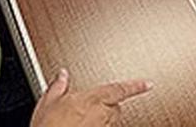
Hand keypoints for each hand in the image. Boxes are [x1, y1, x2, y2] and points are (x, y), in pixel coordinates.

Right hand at [31, 69, 151, 126]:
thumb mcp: (48, 103)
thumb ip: (58, 86)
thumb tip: (61, 75)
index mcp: (91, 99)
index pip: (119, 89)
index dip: (135, 86)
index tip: (148, 84)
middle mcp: (100, 115)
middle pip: (116, 107)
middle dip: (109, 104)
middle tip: (95, 103)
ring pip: (111, 120)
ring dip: (103, 117)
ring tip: (85, 118)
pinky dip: (98, 126)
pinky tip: (83, 126)